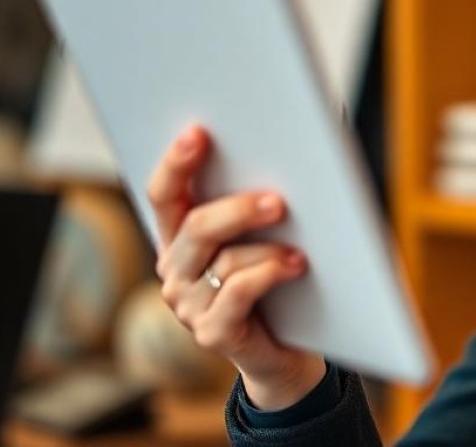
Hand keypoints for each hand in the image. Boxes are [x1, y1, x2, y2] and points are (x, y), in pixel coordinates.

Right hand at [147, 124, 325, 408]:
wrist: (288, 346)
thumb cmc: (280, 273)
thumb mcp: (268, 231)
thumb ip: (267, 188)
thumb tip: (312, 129)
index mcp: (180, 234)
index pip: (163, 193)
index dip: (176, 163)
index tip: (199, 132)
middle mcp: (175, 267)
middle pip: (195, 225)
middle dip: (237, 208)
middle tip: (279, 201)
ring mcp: (189, 304)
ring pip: (222, 259)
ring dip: (265, 246)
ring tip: (300, 242)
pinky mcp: (213, 333)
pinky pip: (237, 294)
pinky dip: (270, 274)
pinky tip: (296, 265)